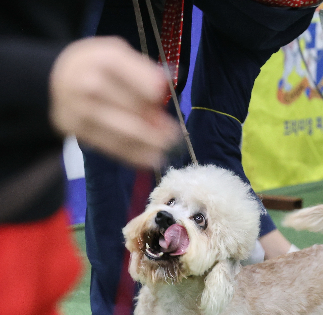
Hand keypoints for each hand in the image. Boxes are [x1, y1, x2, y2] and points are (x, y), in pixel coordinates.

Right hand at [49, 37, 178, 168]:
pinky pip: (112, 147)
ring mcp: (80, 110)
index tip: (161, 101)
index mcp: (105, 60)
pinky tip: (151, 159)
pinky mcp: (76, 130)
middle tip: (174, 135)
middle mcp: (89, 85)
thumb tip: (163, 89)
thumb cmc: (97, 65)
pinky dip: (134, 155)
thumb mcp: (119, 53)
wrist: (55, 76)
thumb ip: (143, 71)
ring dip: (150, 145)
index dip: (154, 94)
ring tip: (166, 150)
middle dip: (157, 126)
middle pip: (134, 111)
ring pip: (125, 134)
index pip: (138, 82)